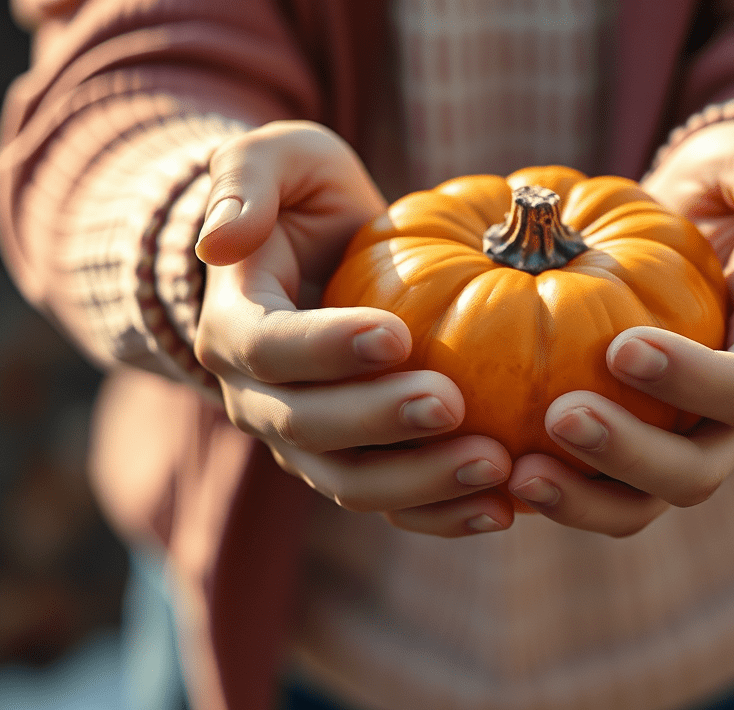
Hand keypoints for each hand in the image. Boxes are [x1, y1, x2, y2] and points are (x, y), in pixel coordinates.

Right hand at [194, 121, 512, 536]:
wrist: (323, 262)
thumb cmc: (306, 202)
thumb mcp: (279, 160)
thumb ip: (245, 178)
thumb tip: (219, 241)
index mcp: (235, 326)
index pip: (266, 348)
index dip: (326, 349)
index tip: (398, 335)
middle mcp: (260, 399)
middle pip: (308, 428)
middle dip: (380, 423)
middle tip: (452, 404)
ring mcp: (308, 443)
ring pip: (351, 483)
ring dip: (421, 484)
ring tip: (496, 466)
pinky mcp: (356, 466)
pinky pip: (394, 506)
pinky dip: (444, 514)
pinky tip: (504, 507)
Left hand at [508, 120, 733, 536]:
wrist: (691, 238)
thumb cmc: (717, 194)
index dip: (693, 380)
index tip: (621, 346)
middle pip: (698, 468)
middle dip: (631, 453)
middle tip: (560, 416)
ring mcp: (682, 446)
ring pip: (644, 502)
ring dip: (584, 499)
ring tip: (517, 472)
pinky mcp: (630, 459)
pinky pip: (597, 494)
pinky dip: (554, 493)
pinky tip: (495, 470)